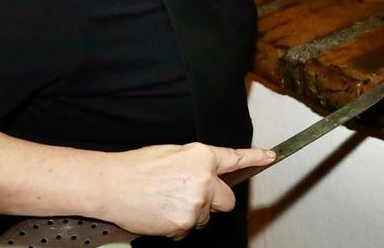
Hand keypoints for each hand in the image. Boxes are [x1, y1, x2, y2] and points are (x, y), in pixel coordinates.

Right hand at [98, 143, 274, 238]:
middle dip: (214, 201)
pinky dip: (177, 225)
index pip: (236, 158)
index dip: (256, 158)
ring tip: (166, 202)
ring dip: (191, 213)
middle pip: (226, 200)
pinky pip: (188, 230)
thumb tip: (208, 173)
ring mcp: (196, 204)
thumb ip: (197, 163)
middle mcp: (204, 179)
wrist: (113, 185)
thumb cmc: (137, 167)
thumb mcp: (173, 154)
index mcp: (202, 156)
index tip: (270, 157)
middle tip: (190, 196)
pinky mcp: (185, 224)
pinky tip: (161, 213)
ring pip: (205, 217)